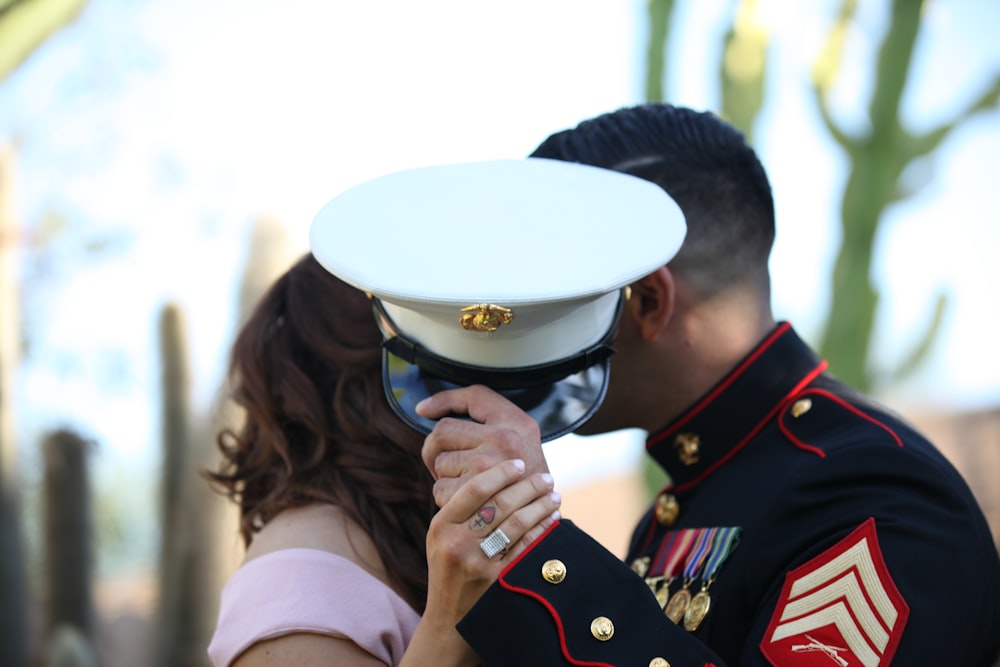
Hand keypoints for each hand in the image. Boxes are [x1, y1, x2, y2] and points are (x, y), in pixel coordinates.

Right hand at [407, 459, 560, 666]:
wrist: (448, 621)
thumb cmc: (449, 571)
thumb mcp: (441, 538)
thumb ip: (462, 510)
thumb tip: (498, 475)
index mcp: (441, 525)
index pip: (475, 489)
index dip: (501, 472)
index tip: (520, 463)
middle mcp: (457, 542)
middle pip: (501, 503)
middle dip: (529, 487)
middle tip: (547, 477)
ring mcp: (478, 563)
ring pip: (518, 523)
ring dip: (541, 505)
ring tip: (554, 495)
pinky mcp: (498, 580)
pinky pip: (527, 547)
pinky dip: (543, 529)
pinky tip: (553, 520)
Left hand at [417, 385, 548, 507]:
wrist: (543, 511)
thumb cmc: (522, 467)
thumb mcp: (517, 428)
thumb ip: (475, 406)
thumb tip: (422, 408)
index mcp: (515, 421)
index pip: (469, 399)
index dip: (441, 404)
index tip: (424, 411)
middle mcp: (504, 441)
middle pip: (442, 434)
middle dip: (435, 449)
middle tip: (447, 461)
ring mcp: (491, 468)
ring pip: (440, 463)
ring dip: (443, 474)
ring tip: (462, 480)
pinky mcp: (479, 496)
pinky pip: (441, 489)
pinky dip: (445, 495)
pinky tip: (462, 497)